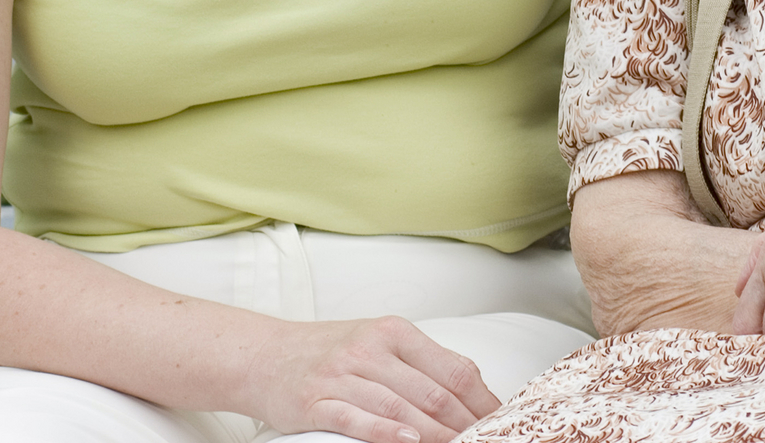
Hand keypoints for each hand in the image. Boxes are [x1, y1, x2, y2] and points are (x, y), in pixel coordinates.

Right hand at [247, 316, 500, 442]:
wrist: (263, 356)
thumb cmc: (327, 352)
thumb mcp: (376, 343)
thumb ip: (420, 364)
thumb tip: (473, 396)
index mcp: (394, 332)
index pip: (455, 370)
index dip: (484, 403)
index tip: (502, 425)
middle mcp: (370, 349)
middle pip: (434, 394)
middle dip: (467, 427)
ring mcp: (342, 376)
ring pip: (401, 408)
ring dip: (436, 435)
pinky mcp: (316, 402)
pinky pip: (356, 419)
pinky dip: (384, 432)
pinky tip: (407, 441)